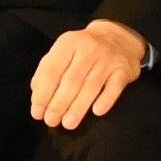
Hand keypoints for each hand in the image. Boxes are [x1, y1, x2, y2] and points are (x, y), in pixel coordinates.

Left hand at [30, 18, 148, 130]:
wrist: (117, 37)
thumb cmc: (83, 50)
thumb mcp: (63, 51)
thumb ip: (47, 71)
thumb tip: (37, 95)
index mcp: (67, 43)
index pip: (52, 70)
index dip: (43, 93)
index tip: (37, 112)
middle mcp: (87, 50)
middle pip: (71, 80)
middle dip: (59, 103)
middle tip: (51, 121)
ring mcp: (107, 59)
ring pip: (91, 86)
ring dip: (78, 107)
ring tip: (68, 123)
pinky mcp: (124, 70)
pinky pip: (115, 87)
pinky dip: (106, 99)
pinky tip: (97, 112)